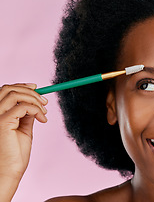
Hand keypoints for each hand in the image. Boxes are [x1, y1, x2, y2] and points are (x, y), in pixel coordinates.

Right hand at [0, 83, 47, 199]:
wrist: (9, 171)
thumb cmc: (14, 155)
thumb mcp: (23, 129)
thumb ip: (26, 116)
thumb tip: (35, 105)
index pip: (6, 91)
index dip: (22, 87)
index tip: (37, 89)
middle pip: (9, 89)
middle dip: (29, 91)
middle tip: (44, 101)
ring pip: (14, 94)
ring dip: (34, 99)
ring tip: (44, 111)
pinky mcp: (2, 122)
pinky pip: (23, 107)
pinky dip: (36, 110)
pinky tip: (43, 119)